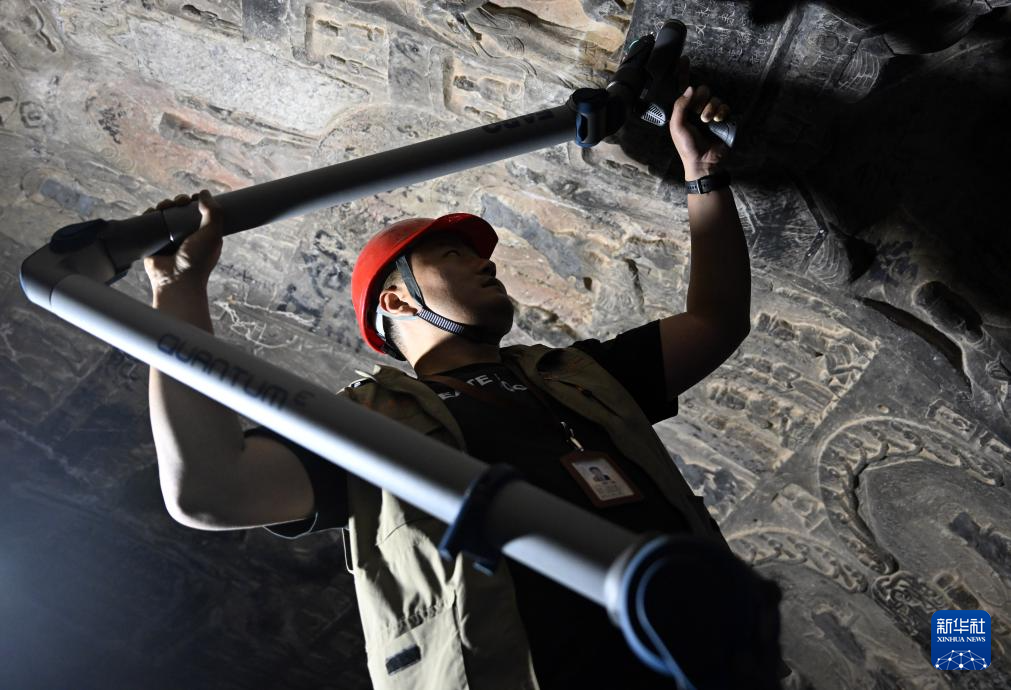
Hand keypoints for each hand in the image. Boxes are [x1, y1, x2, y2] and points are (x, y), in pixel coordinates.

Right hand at [142, 189, 223, 291]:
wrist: (177, 280)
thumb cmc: (198, 260)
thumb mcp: (213, 233)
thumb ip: (213, 212)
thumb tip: (204, 192)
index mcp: (203, 235)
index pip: (200, 213)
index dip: (197, 202)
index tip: (195, 197)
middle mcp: (186, 236)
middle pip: (181, 211)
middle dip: (179, 201)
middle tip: (180, 201)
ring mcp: (169, 239)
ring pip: (165, 215)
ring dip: (164, 205)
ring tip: (165, 206)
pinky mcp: (154, 242)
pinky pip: (151, 224)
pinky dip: (150, 215)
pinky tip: (152, 211)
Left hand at [668, 56, 731, 179]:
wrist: (704, 162)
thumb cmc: (687, 147)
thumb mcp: (677, 127)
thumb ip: (680, 107)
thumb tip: (690, 88)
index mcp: (683, 110)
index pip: (683, 88)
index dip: (683, 73)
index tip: (683, 59)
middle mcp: (696, 109)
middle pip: (702, 90)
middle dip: (700, 100)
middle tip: (698, 114)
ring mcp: (710, 113)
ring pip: (714, 98)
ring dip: (710, 109)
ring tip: (707, 122)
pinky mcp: (722, 119)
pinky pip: (724, 106)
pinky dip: (721, 112)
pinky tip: (717, 121)